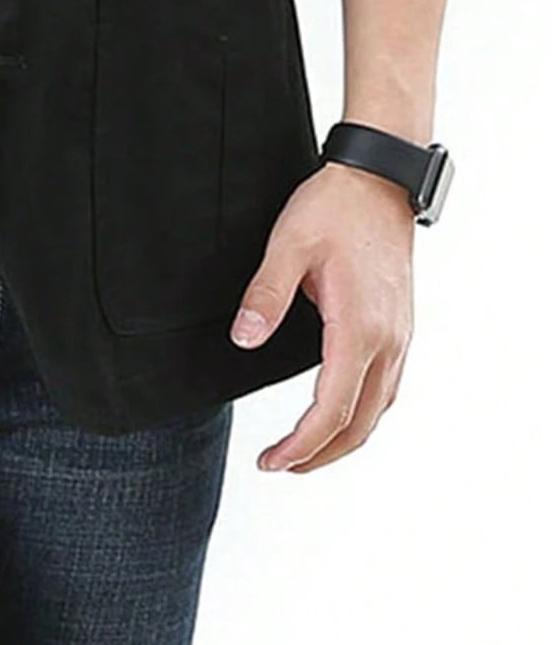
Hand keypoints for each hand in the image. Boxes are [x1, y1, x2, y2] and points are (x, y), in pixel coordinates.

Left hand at [229, 160, 415, 472]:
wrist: (380, 178)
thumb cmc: (335, 207)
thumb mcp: (289, 245)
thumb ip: (265, 295)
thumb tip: (243, 340)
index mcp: (359, 328)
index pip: (332, 410)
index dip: (301, 444)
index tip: (272, 461)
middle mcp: (388, 340)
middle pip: (359, 424)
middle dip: (320, 454)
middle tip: (280, 465)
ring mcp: (400, 335)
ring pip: (378, 409)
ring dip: (344, 437)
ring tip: (306, 449)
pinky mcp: (400, 325)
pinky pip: (387, 386)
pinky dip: (362, 410)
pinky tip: (342, 409)